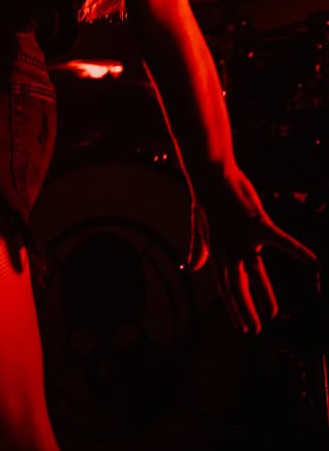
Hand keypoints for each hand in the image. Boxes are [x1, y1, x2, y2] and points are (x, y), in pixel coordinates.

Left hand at [184, 166, 318, 334]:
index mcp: (217, 251)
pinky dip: (297, 251)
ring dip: (264, 294)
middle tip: (254, 331)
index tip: (240, 326)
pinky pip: (281, 241)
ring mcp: (242, 237)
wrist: (209, 173)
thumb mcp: (199, 226)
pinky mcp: (256, 222)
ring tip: (274, 314)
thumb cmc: (206, 197)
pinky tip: (313, 262)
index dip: (232, 307)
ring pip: (255, 272)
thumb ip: (197, 248)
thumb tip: (191, 267)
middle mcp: (228, 249)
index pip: (225, 285)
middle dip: (245, 310)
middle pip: (237, 286)